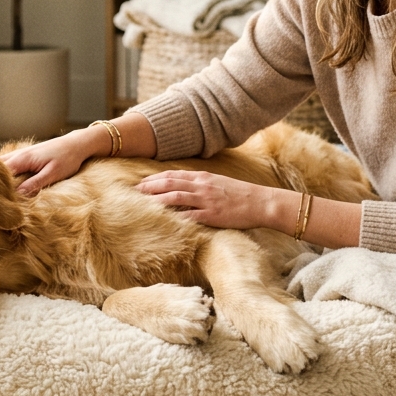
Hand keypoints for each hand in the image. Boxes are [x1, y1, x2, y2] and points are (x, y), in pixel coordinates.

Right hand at [0, 127, 108, 195]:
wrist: (76, 144)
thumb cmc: (67, 158)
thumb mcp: (52, 174)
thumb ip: (35, 184)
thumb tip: (17, 195)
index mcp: (22, 159)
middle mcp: (17, 155)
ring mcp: (20, 155)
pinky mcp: (24, 157)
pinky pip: (7, 165)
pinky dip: (2, 173)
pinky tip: (1, 183)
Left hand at [137, 170, 291, 230]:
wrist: (261, 202)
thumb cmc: (241, 194)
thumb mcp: (219, 183)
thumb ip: (202, 184)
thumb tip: (184, 187)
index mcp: (203, 177)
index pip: (173, 174)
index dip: (155, 178)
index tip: (141, 182)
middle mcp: (202, 186)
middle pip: (170, 182)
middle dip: (150, 186)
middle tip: (134, 191)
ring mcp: (206, 200)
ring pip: (176, 196)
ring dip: (157, 199)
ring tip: (142, 203)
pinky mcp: (212, 215)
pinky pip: (190, 215)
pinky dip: (175, 216)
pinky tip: (163, 220)